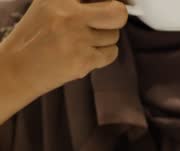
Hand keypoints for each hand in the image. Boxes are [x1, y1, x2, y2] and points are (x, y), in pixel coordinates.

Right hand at [0, 0, 127, 94]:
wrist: (17, 69)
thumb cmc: (36, 38)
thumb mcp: (50, 8)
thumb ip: (79, 3)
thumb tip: (117, 4)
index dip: (107, 3)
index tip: (102, 9)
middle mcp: (69, 15)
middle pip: (118, 13)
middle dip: (116, 18)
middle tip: (105, 23)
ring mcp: (77, 38)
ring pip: (114, 36)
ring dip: (104, 40)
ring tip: (83, 43)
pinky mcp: (84, 60)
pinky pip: (112, 54)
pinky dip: (103, 55)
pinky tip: (86, 54)